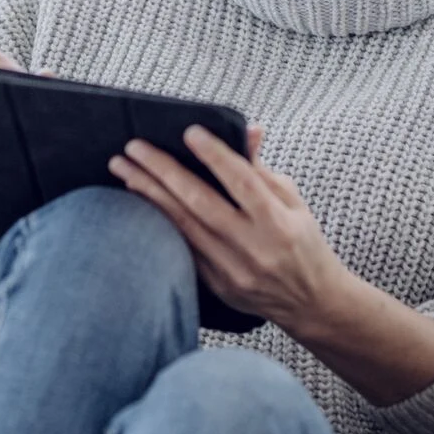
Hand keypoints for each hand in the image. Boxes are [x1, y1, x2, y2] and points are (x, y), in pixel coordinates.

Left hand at [109, 124, 347, 329]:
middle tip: (133, 147)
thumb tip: (247, 131)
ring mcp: (231, 270)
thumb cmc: (303, 243)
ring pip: (182, 226)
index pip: (242, 182)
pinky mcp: (215, 285)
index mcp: (279, 223)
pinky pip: (180, 248)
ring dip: (148, 194)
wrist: (311, 303)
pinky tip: (136, 203)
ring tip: (123, 170)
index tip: (188, 131)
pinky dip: (157, 223)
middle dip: (162, 171)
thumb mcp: (294, 203)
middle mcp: (253, 247)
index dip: (215, 155)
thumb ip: (262, 170)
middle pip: (200, 202)